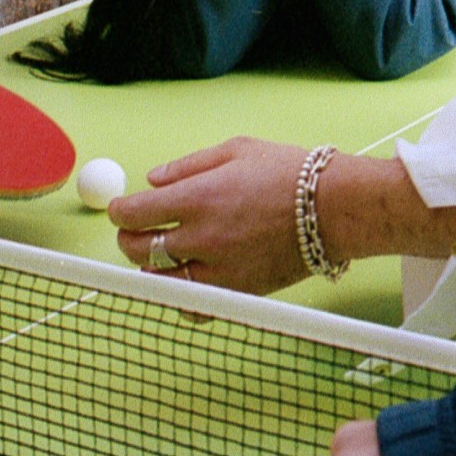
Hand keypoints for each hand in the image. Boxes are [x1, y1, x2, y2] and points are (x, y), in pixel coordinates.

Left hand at [111, 136, 311, 291]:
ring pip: (159, 280)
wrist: (335, 208)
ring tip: (156, 255)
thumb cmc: (289, 172)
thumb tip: (152, 180)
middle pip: (139, 248)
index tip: (121, 209)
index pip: (133, 213)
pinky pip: (193, 305)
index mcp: (197, 198)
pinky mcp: (238, 292)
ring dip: (149, 267)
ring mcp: (219, 269)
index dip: (120, 210)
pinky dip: (180, 297)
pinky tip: (183, 281)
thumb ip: (188, 166)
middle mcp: (202, 237)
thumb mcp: (236, 149)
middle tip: (134, 230)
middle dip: (128, 237)